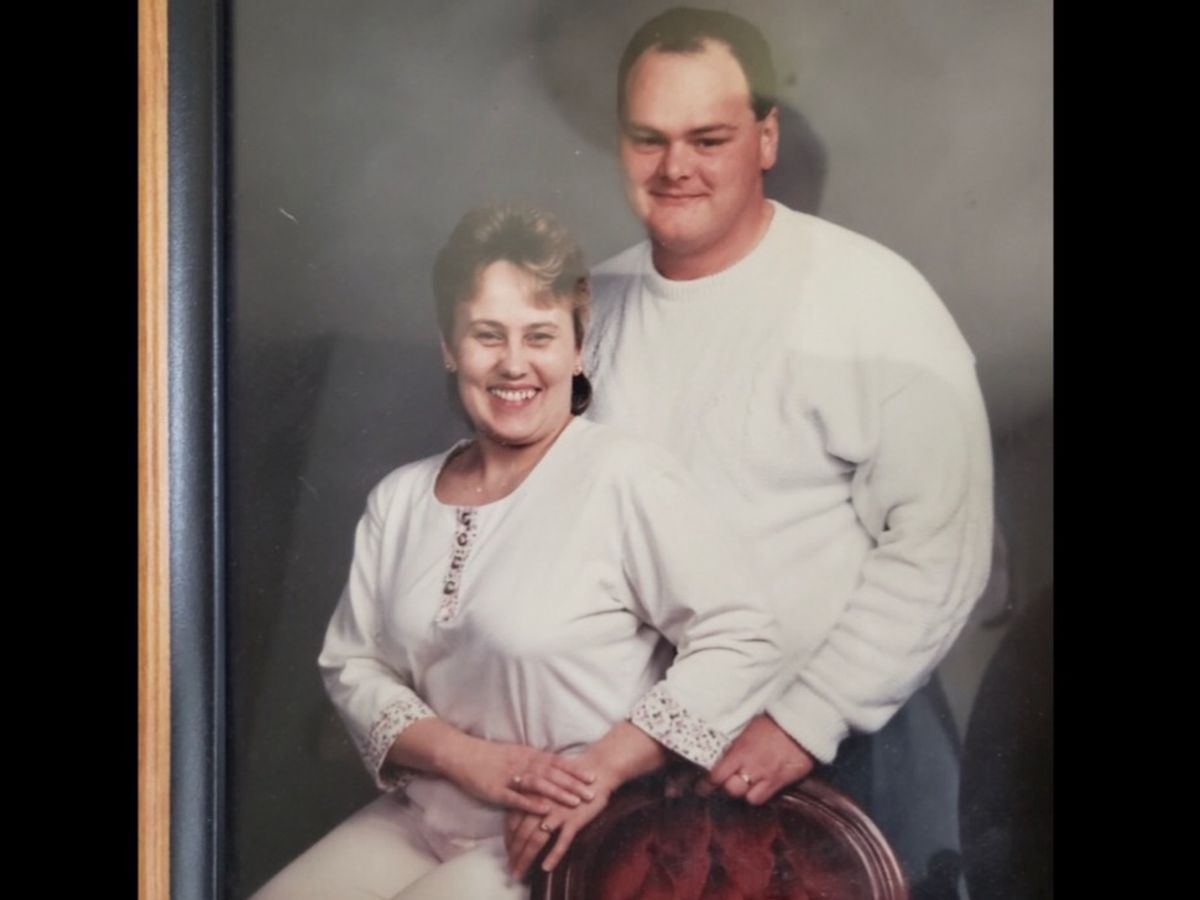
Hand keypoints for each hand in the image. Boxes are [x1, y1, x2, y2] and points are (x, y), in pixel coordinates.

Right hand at [436, 734, 596, 814]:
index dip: (575, 770)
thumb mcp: (515, 753)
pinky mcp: (497, 790)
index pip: (556, 762)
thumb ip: (533, 761)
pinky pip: (517, 798)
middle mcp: (522, 764)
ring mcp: (510, 777)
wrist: (461, 754)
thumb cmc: (489, 755)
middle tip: (593, 793)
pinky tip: (545, 810)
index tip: (593, 777)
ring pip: (539, 784)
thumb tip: (553, 767)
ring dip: (558, 793)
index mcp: (527, 755)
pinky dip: (532, 803)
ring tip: (576, 802)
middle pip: (553, 774)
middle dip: (574, 784)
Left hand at [504, 786, 611, 879]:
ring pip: (536, 840)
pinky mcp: (574, 819)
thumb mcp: (548, 787)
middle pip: (522, 834)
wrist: (597, 773)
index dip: (509, 840)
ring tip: (520, 873)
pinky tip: (546, 868)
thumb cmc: (571, 780)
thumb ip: (533, 800)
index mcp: (533, 796)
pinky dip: (553, 856)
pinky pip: (561, 841)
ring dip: (526, 858)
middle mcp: (541, 805)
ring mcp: (557, 813)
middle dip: (514, 854)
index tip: (508, 854)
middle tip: (510, 870)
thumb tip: (521, 819)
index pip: (513, 822)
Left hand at [697, 714, 814, 804]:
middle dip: (725, 788)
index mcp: (739, 749)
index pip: (717, 774)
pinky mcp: (779, 782)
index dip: (706, 784)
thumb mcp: (748, 729)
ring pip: (745, 797)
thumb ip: (736, 745)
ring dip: (742, 793)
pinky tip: (758, 789)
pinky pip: (762, 799)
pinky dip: (757, 796)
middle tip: (725, 784)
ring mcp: (765, 775)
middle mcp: (750, 765)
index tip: (701, 788)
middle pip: (730, 789)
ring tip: (744, 786)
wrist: (801, 723)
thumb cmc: (774, 721)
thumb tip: (724, 756)